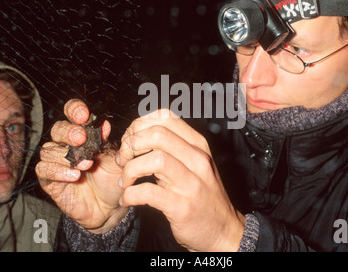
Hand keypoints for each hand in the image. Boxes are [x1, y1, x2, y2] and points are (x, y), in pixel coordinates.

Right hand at [36, 99, 126, 233]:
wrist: (111, 207)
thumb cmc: (113, 179)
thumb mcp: (116, 158)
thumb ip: (108, 142)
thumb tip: (104, 124)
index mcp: (84, 134)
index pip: (72, 114)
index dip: (74, 110)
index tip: (83, 114)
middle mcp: (68, 145)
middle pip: (57, 129)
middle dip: (68, 131)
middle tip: (81, 138)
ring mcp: (57, 163)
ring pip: (48, 150)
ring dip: (66, 155)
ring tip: (86, 164)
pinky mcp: (50, 181)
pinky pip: (44, 170)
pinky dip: (58, 171)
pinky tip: (74, 175)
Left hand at [118, 109, 244, 250]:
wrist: (223, 229)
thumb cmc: (203, 195)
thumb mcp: (195, 164)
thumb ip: (173, 147)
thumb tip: (139, 134)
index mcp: (198, 145)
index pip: (165, 117)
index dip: (140, 125)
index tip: (130, 140)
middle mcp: (198, 160)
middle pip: (157, 134)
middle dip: (131, 144)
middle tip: (123, 160)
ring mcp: (192, 184)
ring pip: (154, 159)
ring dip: (130, 169)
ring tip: (125, 181)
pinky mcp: (182, 207)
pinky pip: (149, 192)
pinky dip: (130, 194)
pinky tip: (127, 199)